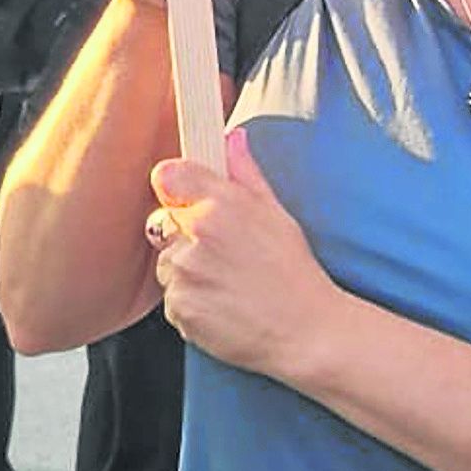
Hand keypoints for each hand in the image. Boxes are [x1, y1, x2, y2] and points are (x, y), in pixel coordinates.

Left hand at [147, 130, 338, 377]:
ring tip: (228, 284)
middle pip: (164, 223)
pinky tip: (223, 306)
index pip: (168, 176)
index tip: (188, 200)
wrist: (306, 333)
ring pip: (167, 264)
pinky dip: (191, 304)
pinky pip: (173, 300)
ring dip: (188, 273)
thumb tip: (232, 137)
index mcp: (222, 205)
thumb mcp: (278, 214)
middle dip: (185, 236)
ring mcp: (186, 274)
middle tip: (224, 255)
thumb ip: (246, 173)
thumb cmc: (296, 274)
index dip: (177, 189)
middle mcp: (197, 236)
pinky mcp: (180, 309)